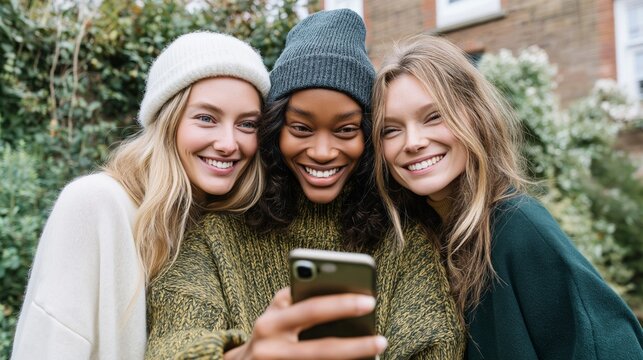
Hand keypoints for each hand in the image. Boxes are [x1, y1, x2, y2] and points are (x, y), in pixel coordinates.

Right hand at [225, 287, 386, 359]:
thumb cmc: (270, 332)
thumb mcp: (276, 312)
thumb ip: (298, 300)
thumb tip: (340, 291)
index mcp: (270, 322)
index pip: (311, 310)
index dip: (341, 305)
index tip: (370, 300)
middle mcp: (270, 348)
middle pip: (321, 350)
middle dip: (356, 345)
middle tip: (382, 340)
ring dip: (353, 359)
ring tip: (376, 350)